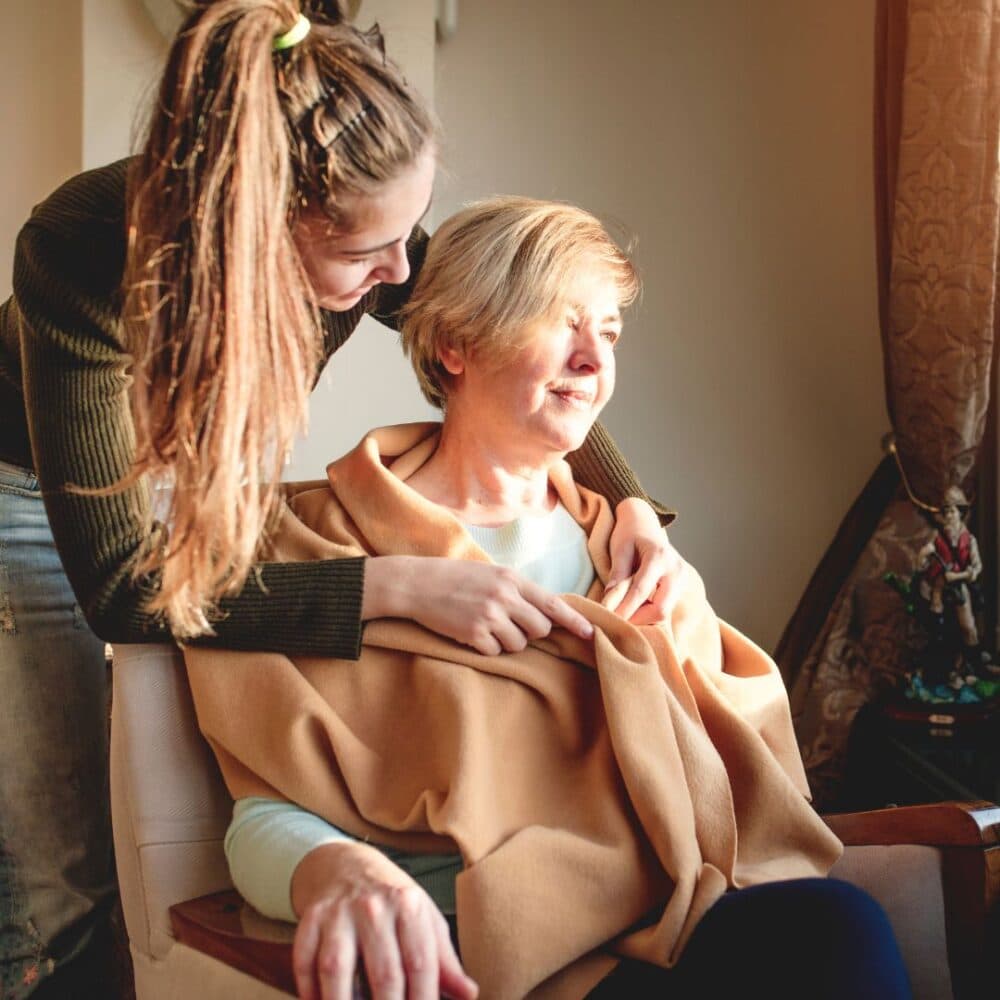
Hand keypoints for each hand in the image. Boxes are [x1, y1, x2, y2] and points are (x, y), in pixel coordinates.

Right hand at [292, 842, 477, 999]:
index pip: (420, 964)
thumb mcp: (424, 919)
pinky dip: (309, 991)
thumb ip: (445, 960)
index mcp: (409, 906)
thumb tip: (470, 994)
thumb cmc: (393, 902)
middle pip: (383, 973)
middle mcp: (374, 906)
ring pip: (337, 969)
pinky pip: (305, 962)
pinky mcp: (311, 918)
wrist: (346, 864)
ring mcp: (339, 912)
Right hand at [363, 556, 593, 654]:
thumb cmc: (455, 578)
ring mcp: (489, 616)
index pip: (552, 603)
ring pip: (518, 644)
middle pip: (540, 629)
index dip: (574, 621)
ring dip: (506, 642)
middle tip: (509, 625)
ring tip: (485, 626)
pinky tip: (470, 633)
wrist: (417, 584)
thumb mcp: (490, 574)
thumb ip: (517, 590)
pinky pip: (494, 652)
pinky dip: (485, 648)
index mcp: (512, 579)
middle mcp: (504, 596)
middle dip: (530, 633)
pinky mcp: (473, 634)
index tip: (590, 634)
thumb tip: (546, 612)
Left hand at [602, 497, 684, 623]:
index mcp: (659, 557)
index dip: (624, 609)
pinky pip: (665, 607)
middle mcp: (676, 570)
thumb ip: (617, 575)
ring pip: (664, 612)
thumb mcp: (620, 549)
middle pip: (661, 609)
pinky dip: (648, 613)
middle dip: (638, 619)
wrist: (645, 522)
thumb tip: (609, 603)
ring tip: (622, 612)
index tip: (608, 619)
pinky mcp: (680, 586)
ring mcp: (681, 579)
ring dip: (643, 618)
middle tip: (616, 620)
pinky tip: (633, 609)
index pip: (641, 592)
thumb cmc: (630, 533)